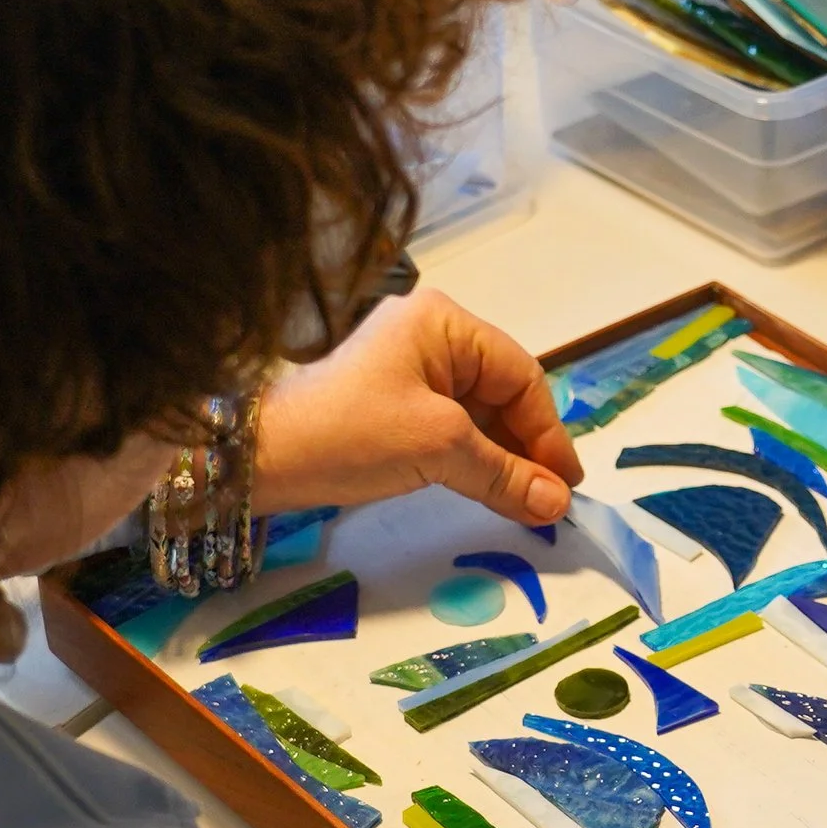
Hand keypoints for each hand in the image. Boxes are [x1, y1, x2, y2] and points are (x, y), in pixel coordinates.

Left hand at [254, 290, 582, 525]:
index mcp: (445, 322)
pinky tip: (491, 489)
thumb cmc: (351, 433)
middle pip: (503, 393)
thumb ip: (504, 474)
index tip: (565, 484)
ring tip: (525, 502)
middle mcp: (432, 335)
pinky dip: (474, 459)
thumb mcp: (437, 447)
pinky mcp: (394, 400)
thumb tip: (558, 504)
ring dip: (503, 458)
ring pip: (479, 414)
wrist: (261, 456)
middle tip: (549, 500)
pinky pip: (452, 426)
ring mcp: (410, 367)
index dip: (548, 432)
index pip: (520, 375)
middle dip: (527, 447)